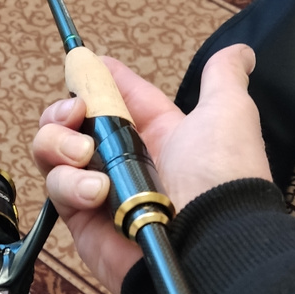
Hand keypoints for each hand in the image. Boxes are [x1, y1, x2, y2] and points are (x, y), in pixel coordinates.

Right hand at [32, 44, 271, 293]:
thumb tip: (241, 51)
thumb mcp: (228, 111)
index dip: (97, 78)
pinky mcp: (81, 219)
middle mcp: (125, 159)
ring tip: (84, 154)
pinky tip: (96, 191)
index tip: (82, 63)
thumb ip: (224, 76)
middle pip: (71, 121)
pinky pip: (56, 189)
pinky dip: (69, 183)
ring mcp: (99, 189)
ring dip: (60, 143)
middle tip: (76, 112)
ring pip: (53, 151)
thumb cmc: (221, 174)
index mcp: (157, 132)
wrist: (210, 242)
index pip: (116, 96)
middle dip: (64, 109)